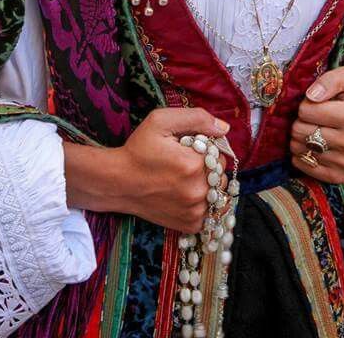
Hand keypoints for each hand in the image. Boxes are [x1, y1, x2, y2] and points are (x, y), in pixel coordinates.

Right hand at [117, 107, 229, 232]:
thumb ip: (196, 118)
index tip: (186, 149)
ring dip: (207, 186)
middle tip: (183, 164)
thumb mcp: (161, 121)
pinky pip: (211, 211)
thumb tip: (224, 128)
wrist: (119, 183)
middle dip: (208, 167)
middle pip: (221, 174)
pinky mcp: (190, 224)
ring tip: (182, 180)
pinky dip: (202, 203)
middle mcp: (198, 191)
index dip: (205, 149)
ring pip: (218, 193)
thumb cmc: (138, 150)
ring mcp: (195, 211)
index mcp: (193, 164)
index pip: (219, 153)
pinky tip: (184, 194)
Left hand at [290, 66, 343, 183]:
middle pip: (299, 131)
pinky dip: (301, 154)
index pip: (306, 110)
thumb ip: (330, 80)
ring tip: (313, 130)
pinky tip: (311, 145)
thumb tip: (312, 96)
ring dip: (299, 137)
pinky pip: (302, 165)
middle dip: (300, 121)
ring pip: (299, 148)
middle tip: (312, 118)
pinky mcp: (338, 176)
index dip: (305, 104)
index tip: (316, 104)